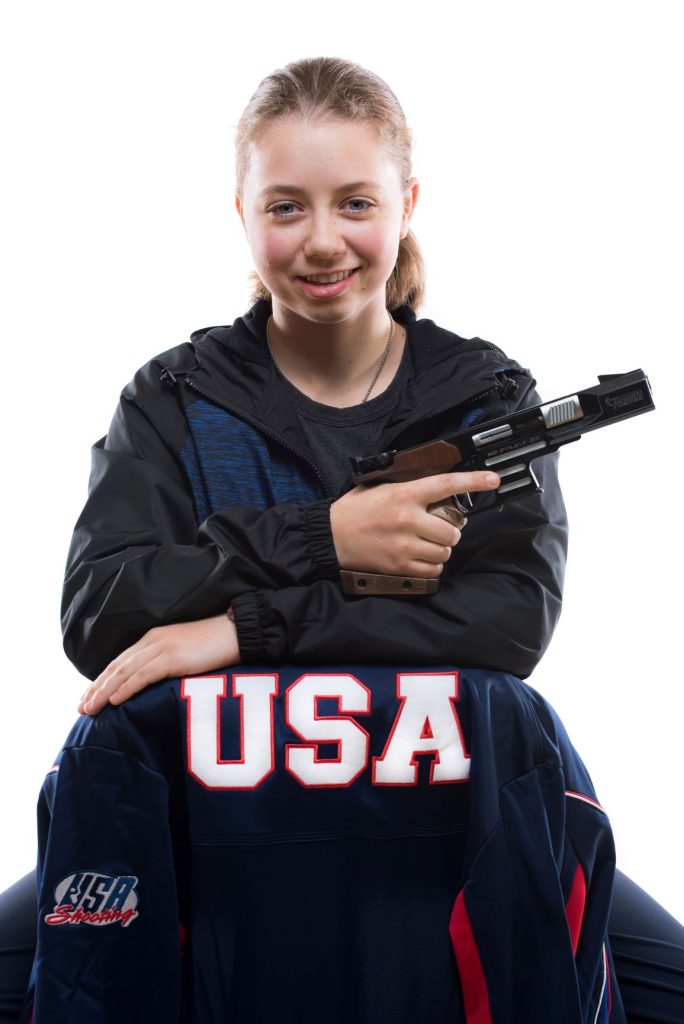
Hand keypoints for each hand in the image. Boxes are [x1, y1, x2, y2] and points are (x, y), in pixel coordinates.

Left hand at [78, 614, 240, 715]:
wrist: (238, 631)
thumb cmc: (216, 644)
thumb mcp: (184, 652)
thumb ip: (165, 662)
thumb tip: (152, 684)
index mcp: (153, 638)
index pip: (120, 661)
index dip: (102, 679)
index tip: (88, 696)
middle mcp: (152, 640)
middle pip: (116, 666)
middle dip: (96, 687)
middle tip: (81, 707)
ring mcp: (162, 647)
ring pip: (125, 671)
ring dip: (104, 691)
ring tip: (90, 708)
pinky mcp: (174, 657)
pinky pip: (144, 675)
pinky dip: (127, 687)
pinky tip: (115, 700)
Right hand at [330, 471, 499, 579]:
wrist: (329, 537)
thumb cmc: (354, 511)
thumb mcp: (380, 488)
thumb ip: (408, 488)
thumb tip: (437, 487)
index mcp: (404, 494)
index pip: (446, 484)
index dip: (473, 481)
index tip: (493, 480)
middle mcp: (408, 519)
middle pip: (452, 529)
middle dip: (450, 530)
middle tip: (439, 528)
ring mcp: (405, 545)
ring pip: (445, 551)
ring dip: (441, 548)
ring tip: (426, 543)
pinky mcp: (400, 565)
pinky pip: (433, 569)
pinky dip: (432, 565)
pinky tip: (420, 557)